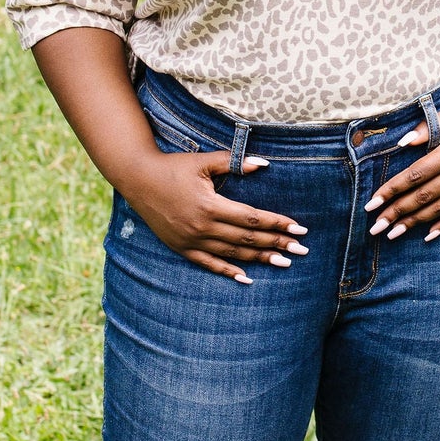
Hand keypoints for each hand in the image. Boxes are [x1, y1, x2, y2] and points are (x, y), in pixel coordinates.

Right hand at [119, 150, 308, 283]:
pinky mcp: (182, 248)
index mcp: (210, 205)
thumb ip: (233, 162)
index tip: (298, 228)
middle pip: (247, 239)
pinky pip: (209, 264)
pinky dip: (228, 272)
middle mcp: (203, 227)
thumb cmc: (173, 167)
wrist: (138, 180)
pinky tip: (247, 279)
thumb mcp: (203, 162)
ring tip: (283, 262)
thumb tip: (263, 164)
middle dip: (276, 243)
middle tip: (301, 249)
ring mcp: (192, 241)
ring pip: (232, 254)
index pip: (252, 218)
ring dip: (259, 259)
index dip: (277, 223)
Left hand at [362, 93, 439, 242]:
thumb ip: (428, 127)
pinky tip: (428, 235)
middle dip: (397, 212)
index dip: (391, 191)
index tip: (371, 203)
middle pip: (423, 197)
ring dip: (415, 223)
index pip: (414, 176)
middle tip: (375, 227)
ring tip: (393, 234)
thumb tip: (402, 142)